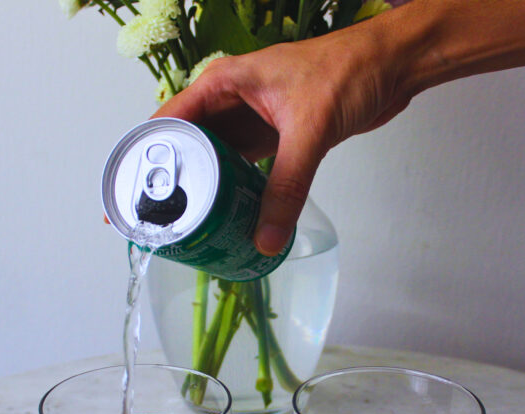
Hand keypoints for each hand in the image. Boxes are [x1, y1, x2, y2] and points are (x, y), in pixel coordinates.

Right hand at [154, 18, 414, 254]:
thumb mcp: (309, 132)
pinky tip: (229, 215)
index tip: (131, 195)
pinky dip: (237, 191)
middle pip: (187, 146)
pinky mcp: (275, 137)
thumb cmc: (349, 71)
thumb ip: (286, 187)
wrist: (392, 67)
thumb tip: (266, 237)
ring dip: (206, 190)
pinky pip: (245, 169)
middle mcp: (231, 101)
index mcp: (223, 83)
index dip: (145, 158)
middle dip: (173, 181)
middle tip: (159, 221)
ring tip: (189, 225)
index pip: (168, 122)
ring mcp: (252, 120)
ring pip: (216, 160)